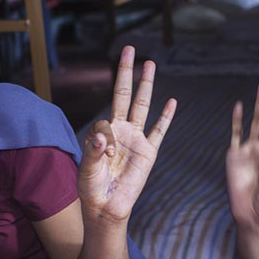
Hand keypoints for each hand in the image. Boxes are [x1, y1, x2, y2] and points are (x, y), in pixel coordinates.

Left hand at [78, 46, 174, 222]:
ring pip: (142, 106)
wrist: (106, 209)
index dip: (103, 136)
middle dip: (126, 72)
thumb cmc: (92, 189)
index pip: (104, 119)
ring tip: (149, 64)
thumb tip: (102, 138)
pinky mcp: (149, 152)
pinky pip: (159, 131)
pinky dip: (166, 117)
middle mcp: (121, 131)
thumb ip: (92, 153)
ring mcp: (136, 139)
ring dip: (146, 85)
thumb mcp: (87, 170)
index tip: (104, 154)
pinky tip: (172, 101)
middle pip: (124, 95)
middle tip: (129, 49)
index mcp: (103, 133)